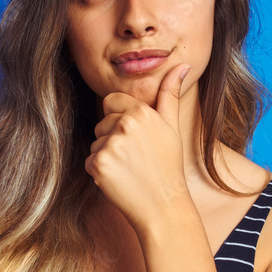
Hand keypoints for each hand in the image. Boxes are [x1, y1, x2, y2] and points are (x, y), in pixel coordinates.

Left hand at [85, 64, 191, 231]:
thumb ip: (171, 93)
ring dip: (106, 156)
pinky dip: (100, 171)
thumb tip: (182, 65)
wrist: (163, 205)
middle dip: (112, 139)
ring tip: (129, 169)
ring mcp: (110, 145)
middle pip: (102, 124)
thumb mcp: (172, 127)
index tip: (133, 138)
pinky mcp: (98, 164)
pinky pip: (89, 160)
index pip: (111, 102)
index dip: (119, 119)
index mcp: (142, 112)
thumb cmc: (168, 166)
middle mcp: (124, 125)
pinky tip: (120, 179)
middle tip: (136, 158)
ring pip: (95, 143)